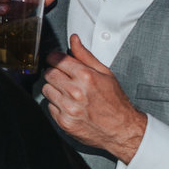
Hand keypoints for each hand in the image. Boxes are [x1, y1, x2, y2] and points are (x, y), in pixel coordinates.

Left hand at [40, 35, 148, 161]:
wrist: (122, 129)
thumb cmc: (115, 101)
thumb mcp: (105, 73)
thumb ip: (85, 55)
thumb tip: (73, 39)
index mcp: (85, 76)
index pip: (55, 59)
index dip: (55, 58)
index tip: (58, 61)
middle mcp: (75, 92)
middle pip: (48, 73)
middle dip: (55, 73)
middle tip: (65, 78)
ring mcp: (68, 108)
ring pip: (46, 89)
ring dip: (54, 89)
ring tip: (68, 92)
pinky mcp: (64, 122)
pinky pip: (49, 106)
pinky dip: (56, 104)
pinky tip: (69, 105)